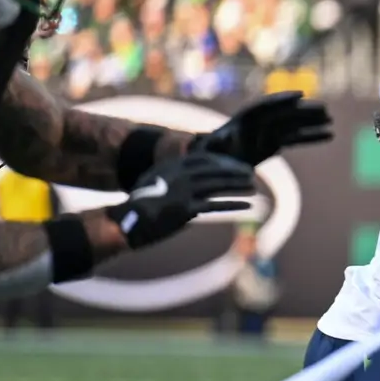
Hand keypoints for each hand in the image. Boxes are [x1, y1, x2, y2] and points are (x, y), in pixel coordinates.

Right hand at [110, 152, 255, 248]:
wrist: (126, 221)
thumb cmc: (140, 206)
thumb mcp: (154, 184)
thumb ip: (174, 180)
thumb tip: (191, 182)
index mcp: (170, 166)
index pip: (203, 159)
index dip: (221, 162)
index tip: (235, 165)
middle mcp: (178, 175)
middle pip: (214, 170)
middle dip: (234, 171)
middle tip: (251, 173)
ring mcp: (182, 191)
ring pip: (217, 185)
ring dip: (237, 185)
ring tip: (253, 187)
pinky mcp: (185, 209)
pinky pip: (215, 205)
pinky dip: (233, 204)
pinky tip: (248, 205)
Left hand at [194, 91, 331, 164]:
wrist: (213, 163)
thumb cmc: (210, 155)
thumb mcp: (212, 148)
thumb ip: (219, 140)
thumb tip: (229, 134)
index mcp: (244, 118)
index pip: (267, 105)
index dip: (284, 100)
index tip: (300, 96)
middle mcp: (260, 121)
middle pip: (285, 113)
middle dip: (304, 110)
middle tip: (324, 108)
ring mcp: (270, 131)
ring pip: (295, 124)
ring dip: (313, 121)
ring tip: (331, 118)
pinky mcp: (278, 142)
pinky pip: (298, 138)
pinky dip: (313, 137)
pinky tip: (330, 135)